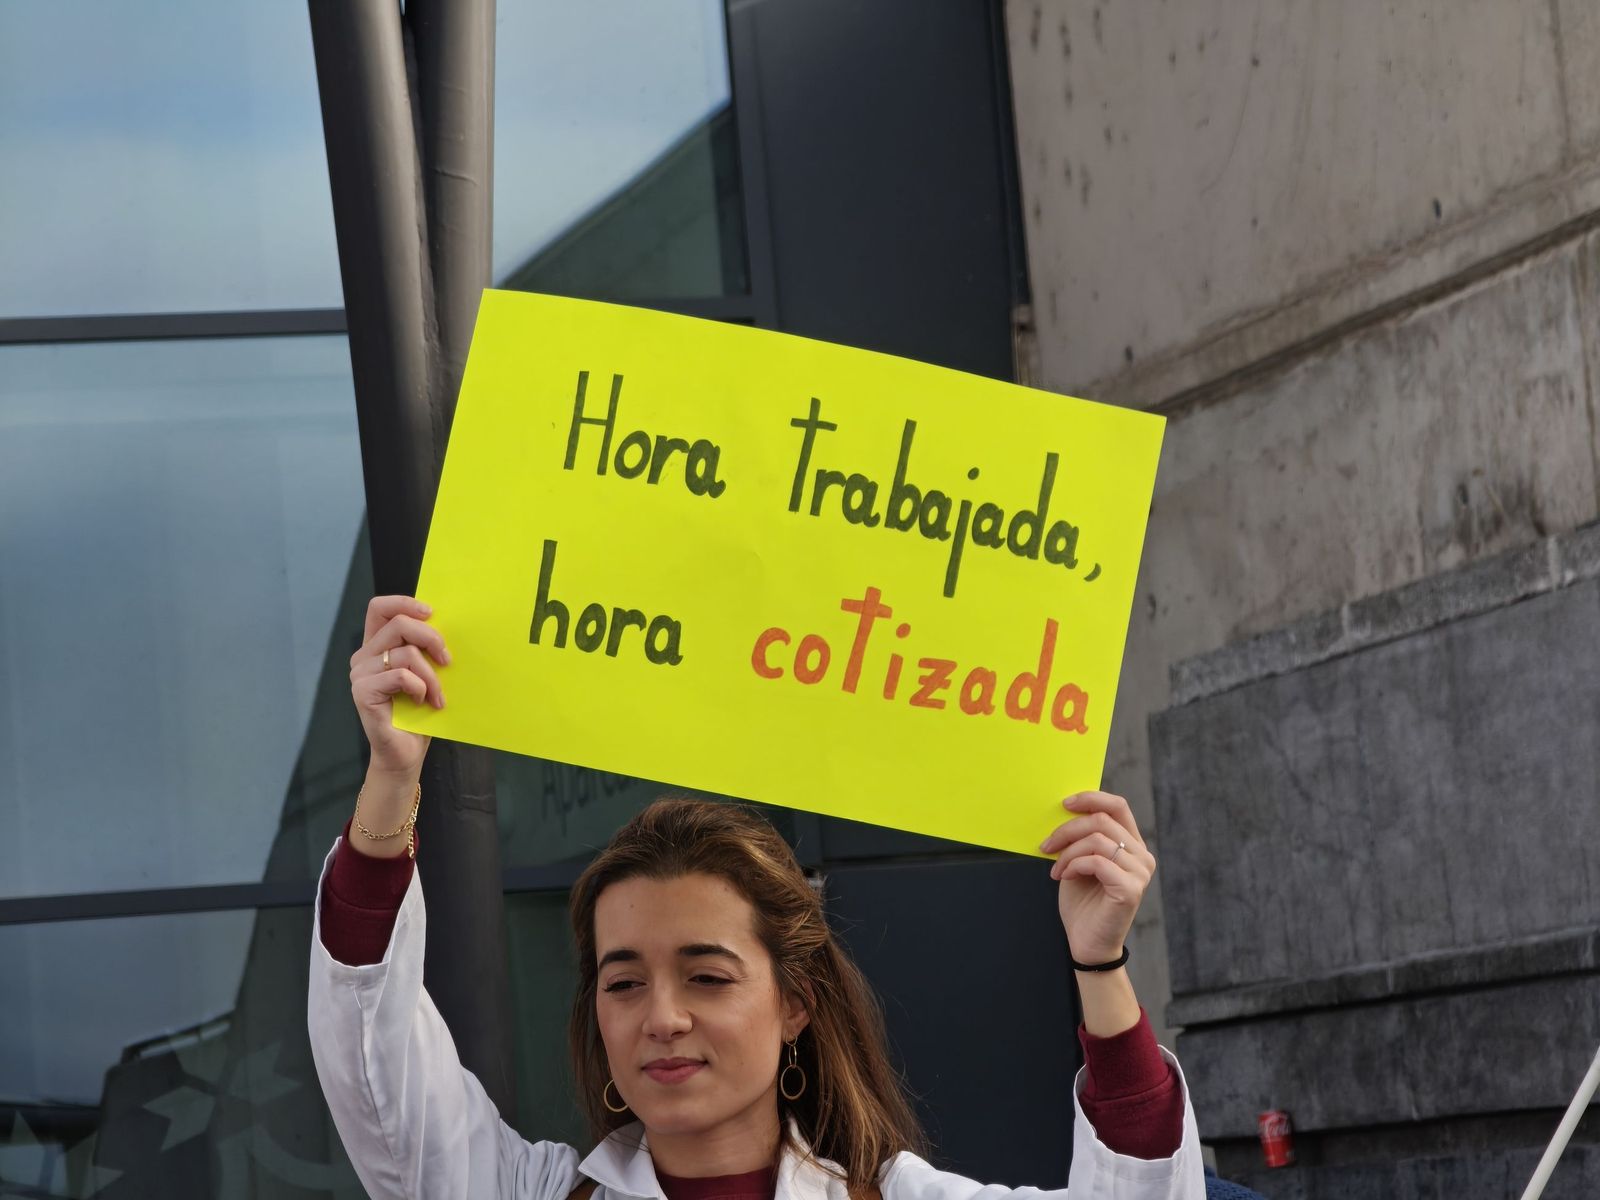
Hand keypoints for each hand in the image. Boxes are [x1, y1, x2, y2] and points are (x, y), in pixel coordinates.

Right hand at [349, 595, 449, 780]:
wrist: (406, 753)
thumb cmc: (418, 713)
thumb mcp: (426, 672)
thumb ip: (424, 647)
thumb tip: (444, 623)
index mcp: (376, 646)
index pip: (379, 608)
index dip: (405, 603)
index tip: (432, 613)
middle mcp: (363, 656)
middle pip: (398, 624)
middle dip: (431, 638)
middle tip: (447, 660)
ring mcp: (360, 674)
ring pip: (405, 653)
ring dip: (432, 675)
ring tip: (438, 695)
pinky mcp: (362, 691)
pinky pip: (400, 675)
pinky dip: (420, 687)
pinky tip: (422, 702)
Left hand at [1040, 791, 1155, 965]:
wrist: (1086, 943)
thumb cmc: (1082, 902)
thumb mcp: (1079, 861)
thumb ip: (1081, 838)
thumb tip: (1063, 810)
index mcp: (1132, 844)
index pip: (1118, 806)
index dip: (1092, 798)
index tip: (1064, 804)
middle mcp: (1142, 855)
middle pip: (1103, 820)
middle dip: (1067, 829)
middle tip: (1046, 845)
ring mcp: (1140, 873)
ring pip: (1098, 840)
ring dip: (1068, 852)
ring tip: (1056, 868)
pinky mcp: (1131, 889)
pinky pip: (1097, 862)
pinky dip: (1074, 865)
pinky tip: (1064, 877)